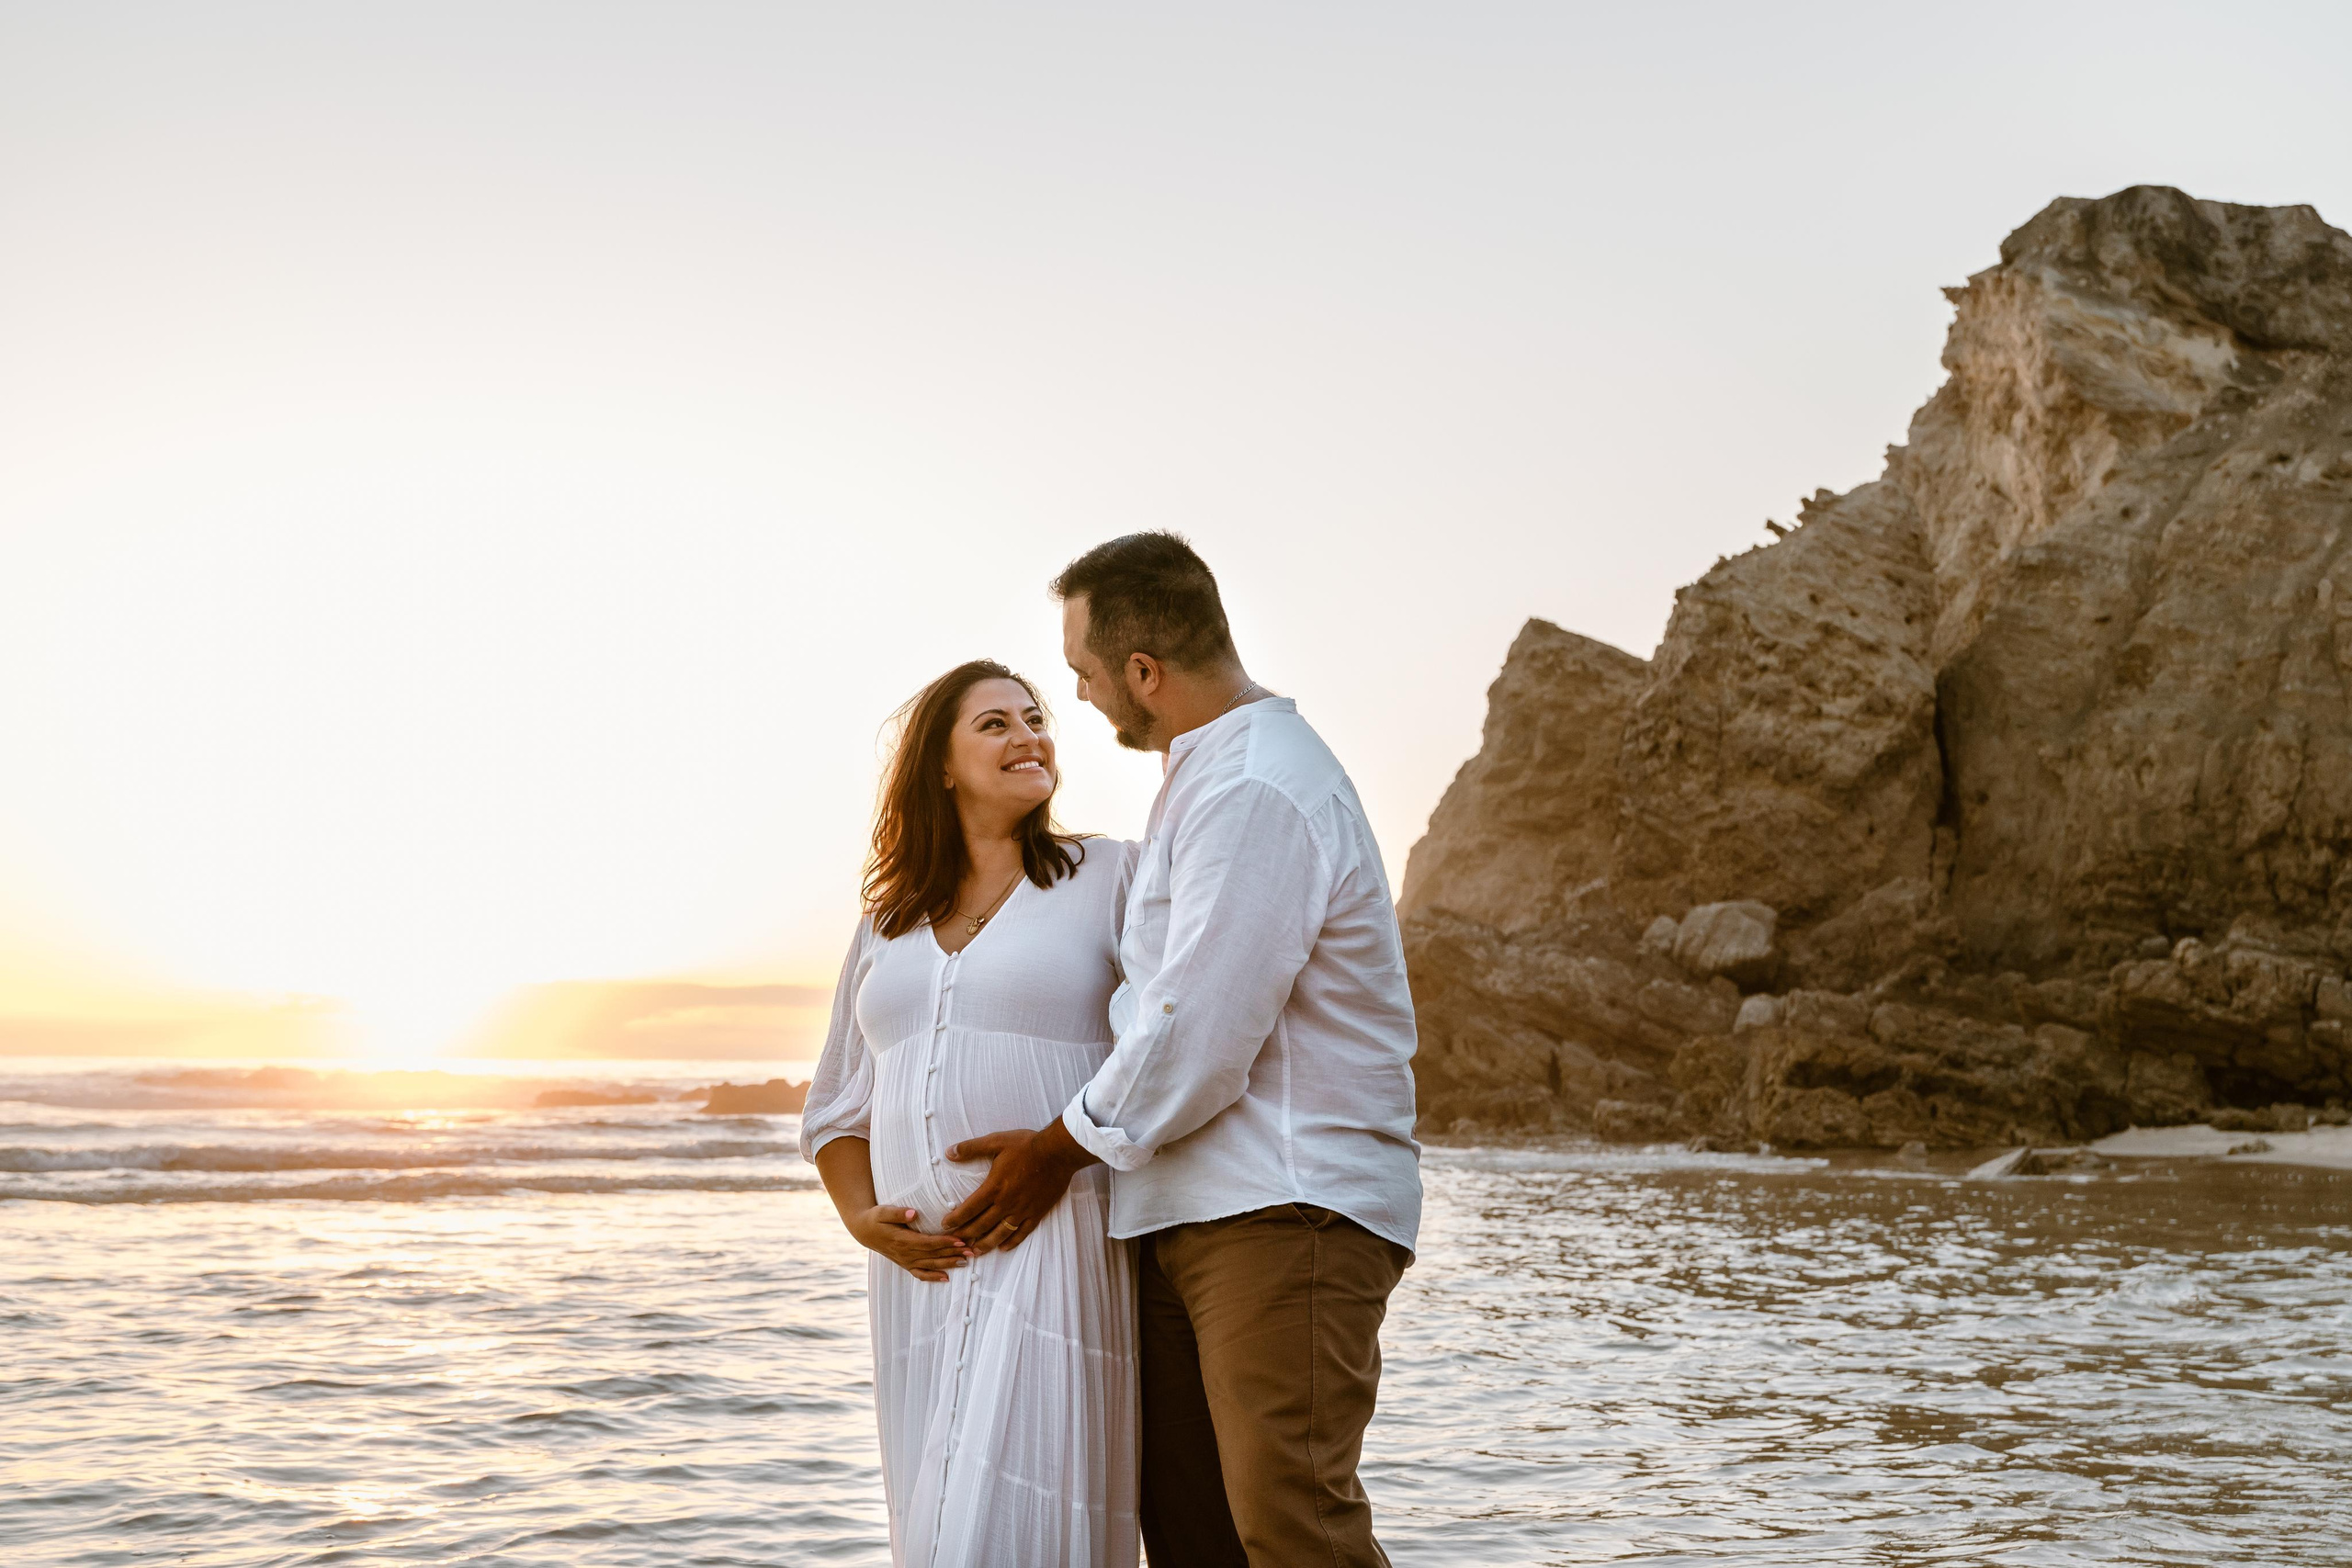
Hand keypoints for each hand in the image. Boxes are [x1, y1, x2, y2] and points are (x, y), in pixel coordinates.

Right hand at [845, 1205, 972, 1282]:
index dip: (945, 1243)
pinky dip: (933, 1277)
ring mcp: (905, 1261)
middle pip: (933, 1255)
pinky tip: (946, 1278)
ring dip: (948, 1264)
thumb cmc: (875, 1218)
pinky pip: (920, 1274)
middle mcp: (905, 1253)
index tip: (960, 1240)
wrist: (864, 1231)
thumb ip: (897, 1212)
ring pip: (930, 1265)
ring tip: (966, 1262)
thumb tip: (913, 1213)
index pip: (928, 1242)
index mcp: (902, 1240)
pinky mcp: (905, 1264)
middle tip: (972, 1251)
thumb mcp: (882, 1211)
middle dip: (953, 1253)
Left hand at [942, 1120, 1098, 1253]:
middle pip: (981, 1225)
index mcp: (994, 1187)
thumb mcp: (996, 1141)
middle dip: (966, 1235)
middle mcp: (1006, 1203)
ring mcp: (1022, 1211)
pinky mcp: (1037, 1213)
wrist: (1058, 1152)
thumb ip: (971, 1148)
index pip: (969, 1209)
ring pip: (1000, 1234)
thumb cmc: (1027, 1145)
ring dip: (986, 1244)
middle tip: (955, 1241)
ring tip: (975, 1252)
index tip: (945, 1224)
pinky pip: (1022, 1232)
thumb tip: (948, 1152)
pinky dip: (1012, 1242)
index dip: (955, 1219)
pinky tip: (1003, 1248)